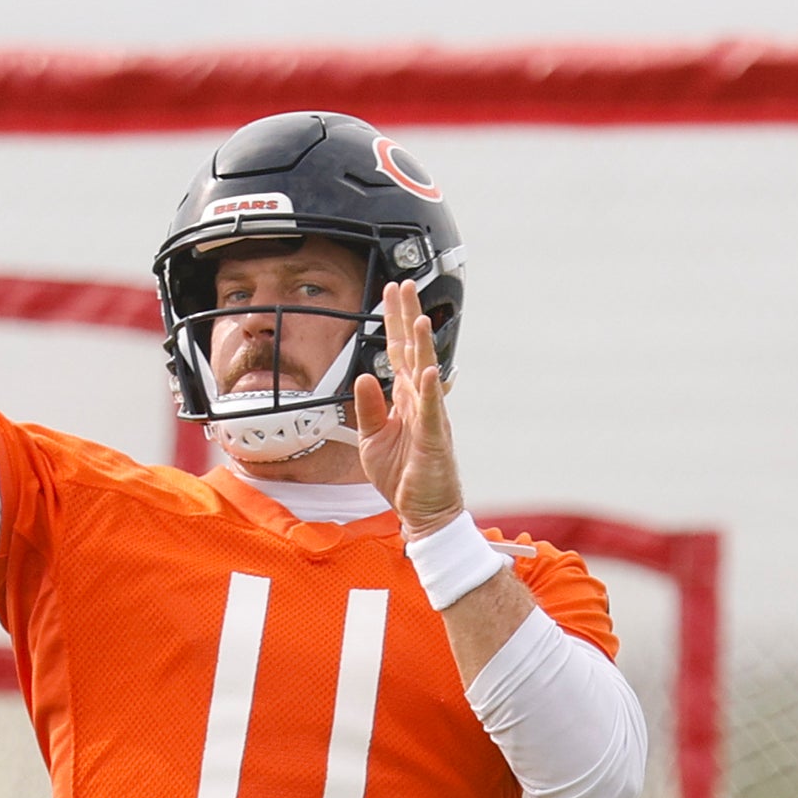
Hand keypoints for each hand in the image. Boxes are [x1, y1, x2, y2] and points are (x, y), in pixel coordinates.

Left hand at [351, 280, 462, 532]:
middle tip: (404, 286)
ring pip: (425, 373)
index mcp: (405, 399)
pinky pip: (431, 410)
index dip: (393, 322)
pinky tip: (429, 369)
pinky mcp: (433, 438)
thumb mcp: (373, 439)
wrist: (423, 511)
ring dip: (422, 345)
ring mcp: (430, 417)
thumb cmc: (403, 477)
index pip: (398, 352)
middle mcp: (420, 401)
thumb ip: (368, 407)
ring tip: (418, 317)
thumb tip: (363, 377)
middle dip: (407, 317)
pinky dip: (430, 389)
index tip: (390, 293)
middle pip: (413, 351)